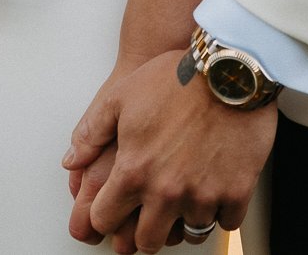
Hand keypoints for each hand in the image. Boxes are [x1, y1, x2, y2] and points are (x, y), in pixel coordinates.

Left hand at [64, 48, 271, 251]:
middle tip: (150, 219)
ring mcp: (203, 195)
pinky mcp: (236, 192)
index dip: (105, 219)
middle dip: (145, 232)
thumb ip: (91, 133)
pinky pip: (227, 222)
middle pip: (147, 241)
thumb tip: (71, 161)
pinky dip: (221, 211)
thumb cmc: (176, 80)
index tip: (114, 214)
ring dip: (185, 221)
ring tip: (185, 203)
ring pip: (190, 233)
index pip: (105, 220)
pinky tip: (215, 192)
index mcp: (133, 172)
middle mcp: (166, 192)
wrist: (229, 70)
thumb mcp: (119, 97)